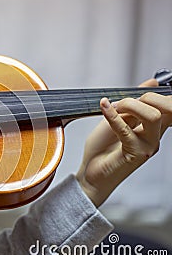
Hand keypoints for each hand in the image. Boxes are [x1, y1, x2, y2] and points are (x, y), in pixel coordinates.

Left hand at [76, 79, 171, 206]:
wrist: (90, 172)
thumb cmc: (103, 148)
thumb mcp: (117, 117)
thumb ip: (134, 101)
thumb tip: (152, 82)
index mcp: (153, 126)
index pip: (169, 105)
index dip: (155, 94)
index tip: (134, 93)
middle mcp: (155, 136)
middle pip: (168, 108)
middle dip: (146, 97)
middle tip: (124, 102)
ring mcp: (147, 146)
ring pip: (152, 116)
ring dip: (129, 105)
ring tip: (112, 108)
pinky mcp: (135, 153)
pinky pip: (126, 129)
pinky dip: (112, 115)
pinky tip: (104, 107)